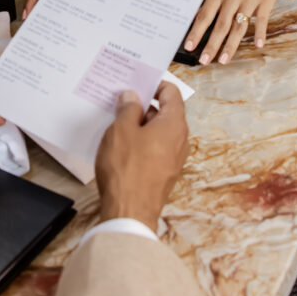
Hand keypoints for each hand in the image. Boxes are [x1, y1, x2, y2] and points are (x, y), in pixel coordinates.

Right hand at [95, 82, 188, 232]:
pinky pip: (155, 148)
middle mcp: (180, 140)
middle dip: (143, 105)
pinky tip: (121, 145)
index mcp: (174, 124)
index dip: (154, 84)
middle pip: (165, 112)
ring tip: (116, 122)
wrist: (129, 212)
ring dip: (140, 125)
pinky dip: (141, 142)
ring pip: (158, 132)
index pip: (171, 92)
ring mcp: (174, 158)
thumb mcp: (121, 130)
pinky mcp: (164, 173)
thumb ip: (128, 108)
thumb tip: (132, 96)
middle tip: (120, 101)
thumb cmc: (126, 168)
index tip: (136, 83)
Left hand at [184, 0, 282, 64]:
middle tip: (204, 61)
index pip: (205, 16)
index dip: (196, 32)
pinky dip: (260, 33)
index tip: (189, 47)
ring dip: (231, 45)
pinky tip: (257, 45)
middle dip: (212, 45)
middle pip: (221, 25)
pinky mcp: (265, 2)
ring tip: (224, 60)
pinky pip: (261, 20)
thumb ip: (212, 2)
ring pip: (239, 26)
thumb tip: (197, 19)